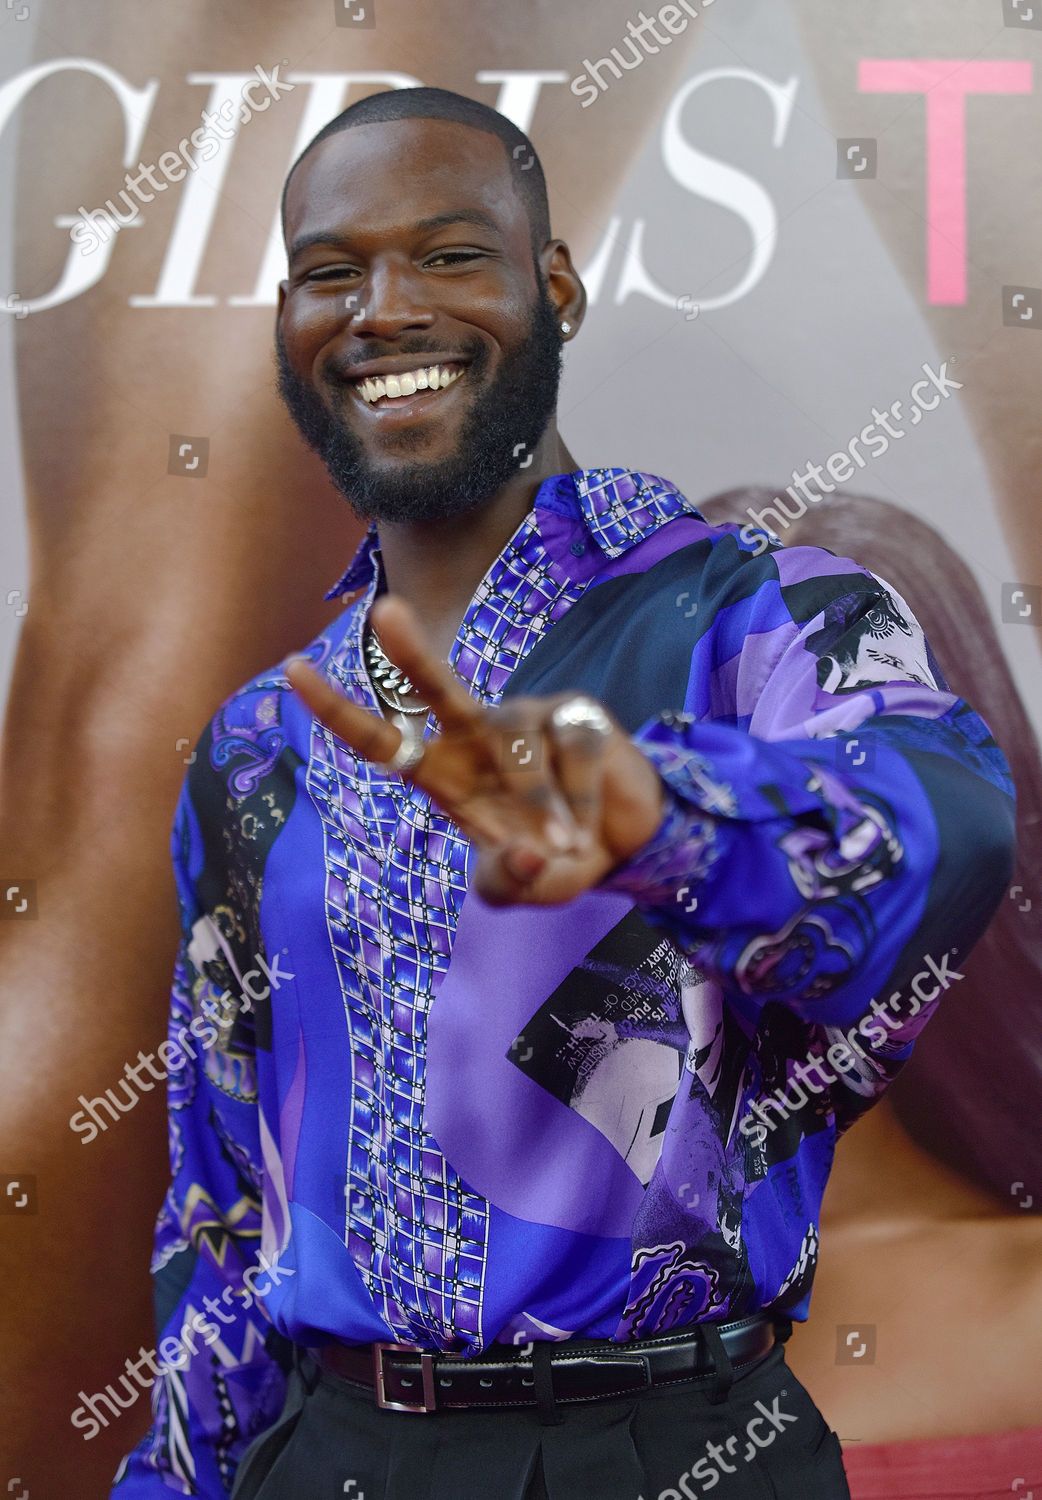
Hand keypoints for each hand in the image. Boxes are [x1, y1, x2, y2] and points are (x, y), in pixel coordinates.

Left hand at [285, 596, 665, 905]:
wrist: (622, 847)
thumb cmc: (552, 860)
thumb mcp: (522, 888)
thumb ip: (512, 883)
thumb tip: (529, 856)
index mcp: (447, 775)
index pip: (384, 740)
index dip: (338, 709)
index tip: (294, 668)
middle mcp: (480, 737)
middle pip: (441, 691)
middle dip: (414, 655)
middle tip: (385, 613)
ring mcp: (530, 722)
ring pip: (521, 751)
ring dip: (543, 808)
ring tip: (567, 846)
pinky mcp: (579, 717)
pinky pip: (573, 753)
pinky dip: (580, 801)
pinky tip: (588, 827)